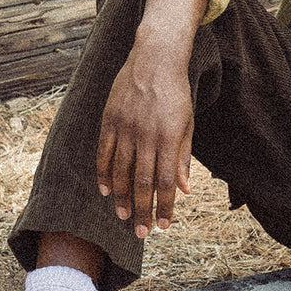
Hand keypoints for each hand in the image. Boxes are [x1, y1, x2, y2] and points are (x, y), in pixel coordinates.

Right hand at [96, 45, 193, 237]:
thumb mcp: (187, 123)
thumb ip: (183, 157)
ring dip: (121, 198)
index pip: (166, 181)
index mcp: (169, 138)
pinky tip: (106, 191)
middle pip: (141, 182)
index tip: (164, 226)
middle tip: (141, 233)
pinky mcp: (109, 119)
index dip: (165, 206)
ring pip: (120, 171)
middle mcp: (146, 135)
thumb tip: (184, 190)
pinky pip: (104, 152)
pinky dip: (104, 174)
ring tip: (123, 216)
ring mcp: (125, 127)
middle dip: (142, 211)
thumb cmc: (176, 94)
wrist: (155, 58)